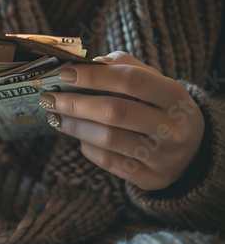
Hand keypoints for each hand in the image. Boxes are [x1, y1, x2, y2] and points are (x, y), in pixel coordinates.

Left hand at [39, 51, 204, 189]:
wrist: (194, 151)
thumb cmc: (162, 108)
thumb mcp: (155, 83)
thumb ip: (125, 67)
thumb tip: (87, 64)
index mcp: (175, 96)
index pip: (132, 80)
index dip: (95, 76)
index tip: (65, 74)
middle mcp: (173, 128)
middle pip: (115, 112)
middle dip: (76, 104)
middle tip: (49, 98)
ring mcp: (163, 157)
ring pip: (108, 139)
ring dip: (74, 126)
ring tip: (54, 116)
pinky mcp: (151, 178)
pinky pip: (109, 162)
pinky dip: (87, 147)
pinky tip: (77, 136)